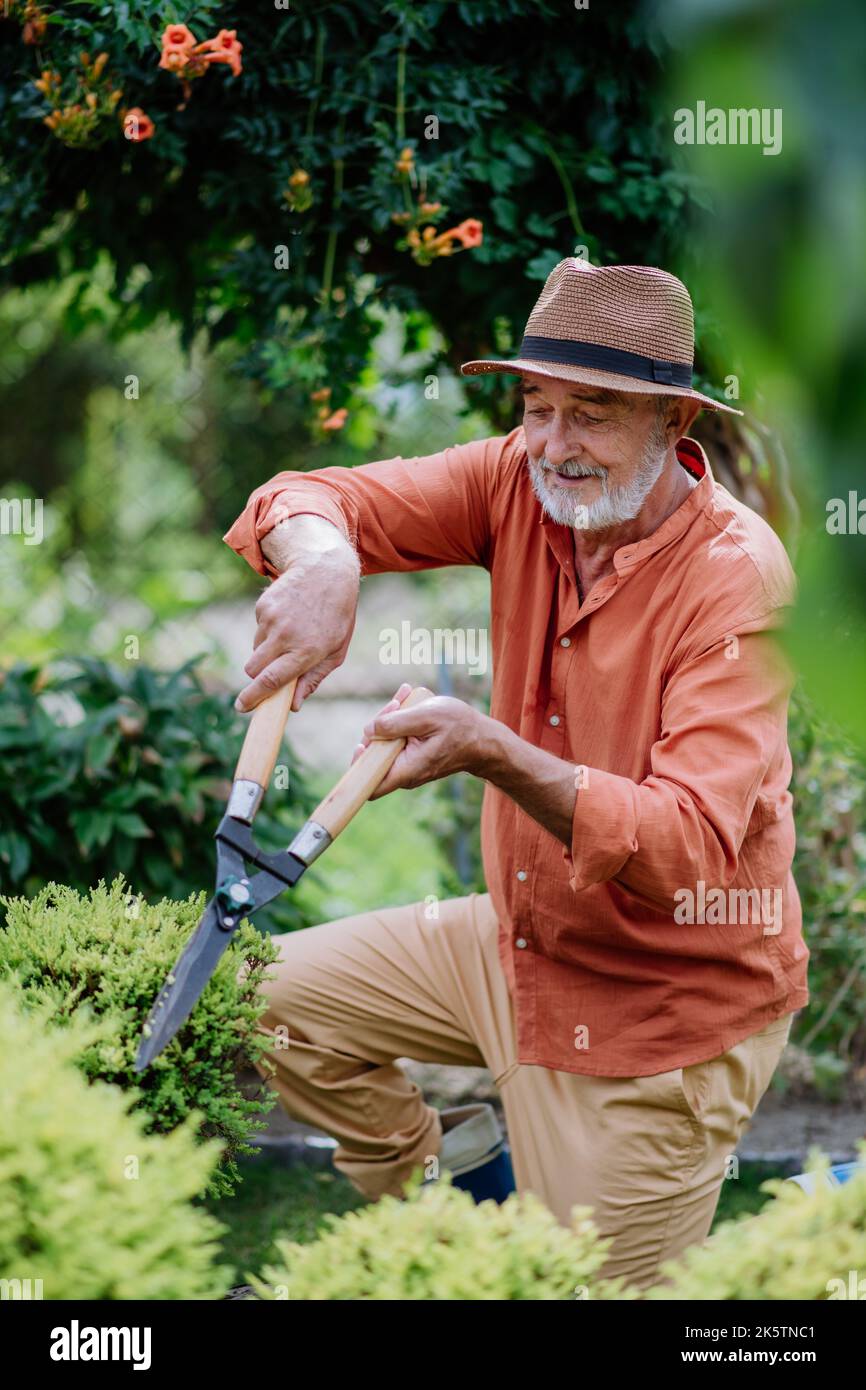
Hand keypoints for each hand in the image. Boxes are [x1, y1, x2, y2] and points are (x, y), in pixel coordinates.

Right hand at [235, 537, 359, 711]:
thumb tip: (293, 706)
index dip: (254, 697)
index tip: (242, 707)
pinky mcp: (262, 607)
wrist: (326, 571)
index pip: (272, 680)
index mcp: (306, 651)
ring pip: (256, 650)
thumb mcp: (336, 651)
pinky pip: (258, 630)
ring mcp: (271, 620)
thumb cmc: (337, 616)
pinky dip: (269, 631)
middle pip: (254, 669)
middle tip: (271, 671)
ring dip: (268, 651)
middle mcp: (286, 636)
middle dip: (257, 676)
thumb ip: (313, 679)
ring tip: (292, 634)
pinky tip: (288, 618)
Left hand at [352, 684, 494, 796]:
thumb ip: (394, 723)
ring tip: (405, 696)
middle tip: (395, 705)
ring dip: (390, 719)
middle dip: (378, 726)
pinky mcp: (412, 754)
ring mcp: (408, 764)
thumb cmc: (460, 727)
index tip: (363, 743)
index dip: (358, 765)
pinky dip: (400, 721)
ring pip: (385, 744)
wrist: (484, 740)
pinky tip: (408, 702)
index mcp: (406, 770)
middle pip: (373, 755)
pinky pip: (397, 740)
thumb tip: (368, 730)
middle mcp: (404, 773)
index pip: (369, 784)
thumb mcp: (426, 716)